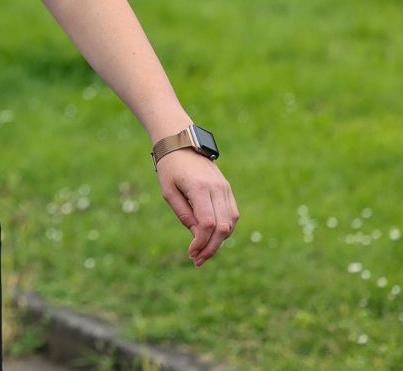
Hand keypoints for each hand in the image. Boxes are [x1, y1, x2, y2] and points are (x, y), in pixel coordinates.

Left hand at [157, 151, 238, 266]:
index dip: (202, 243)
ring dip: (220, 241)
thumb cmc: (170, 167)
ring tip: (204, 252)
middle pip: (223, 227)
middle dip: (212, 248)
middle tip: (198, 260)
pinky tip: (213, 238)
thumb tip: (198, 236)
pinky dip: (226, 229)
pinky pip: (233, 214)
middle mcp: (217, 189)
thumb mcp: (168, 191)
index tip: (191, 254)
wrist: (182, 142)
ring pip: (232, 222)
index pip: (208, 223)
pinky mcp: (227, 189)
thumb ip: (184, 214)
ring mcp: (225, 188)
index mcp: (200, 188)